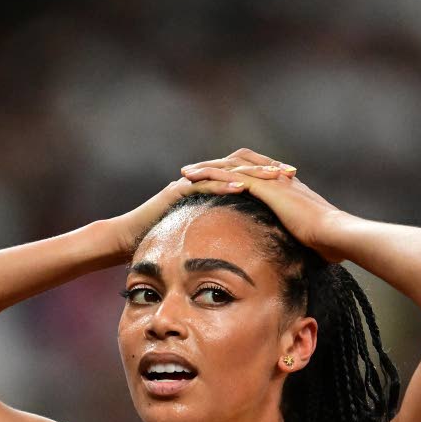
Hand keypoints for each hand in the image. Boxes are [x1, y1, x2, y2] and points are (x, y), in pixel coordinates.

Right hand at [106, 149, 296, 258]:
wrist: (126, 239)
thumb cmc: (161, 244)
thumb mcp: (198, 240)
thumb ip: (218, 238)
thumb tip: (243, 253)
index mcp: (212, 190)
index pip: (245, 179)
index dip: (269, 179)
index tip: (294, 183)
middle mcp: (202, 180)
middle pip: (240, 168)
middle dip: (267, 169)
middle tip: (292, 172)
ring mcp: (189, 183)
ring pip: (225, 171)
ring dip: (252, 172)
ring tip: (275, 175)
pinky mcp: (177, 191)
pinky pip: (205, 184)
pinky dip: (224, 184)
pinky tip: (243, 186)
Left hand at [181, 148, 347, 261]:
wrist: (337, 235)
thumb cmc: (330, 245)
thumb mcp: (311, 242)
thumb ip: (301, 243)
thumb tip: (300, 260)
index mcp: (289, 189)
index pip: (258, 175)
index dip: (238, 176)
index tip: (220, 181)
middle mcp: (279, 179)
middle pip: (241, 163)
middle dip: (217, 166)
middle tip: (195, 171)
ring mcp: (273, 181)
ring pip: (232, 166)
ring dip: (207, 167)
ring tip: (185, 172)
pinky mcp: (267, 188)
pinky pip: (231, 176)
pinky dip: (210, 174)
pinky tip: (192, 178)